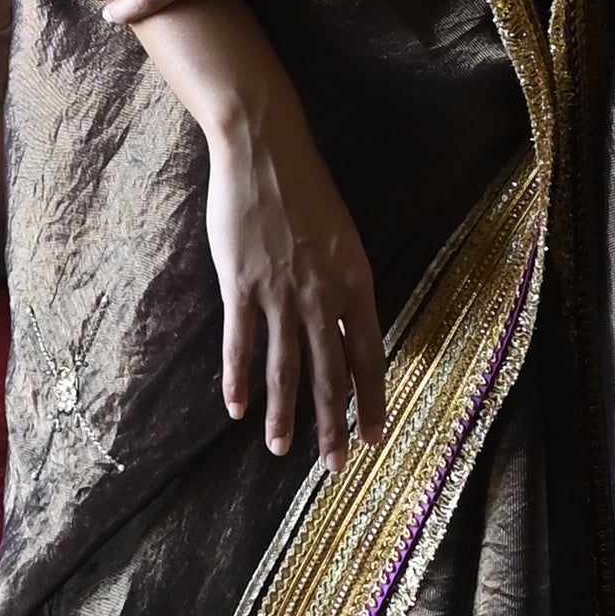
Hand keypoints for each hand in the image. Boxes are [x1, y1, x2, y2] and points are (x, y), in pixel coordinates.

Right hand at [203, 79, 385, 463]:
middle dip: (335, 424)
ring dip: (286, 415)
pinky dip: (239, 379)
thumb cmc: (305, 189)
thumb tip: (350, 327)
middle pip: (332, 373)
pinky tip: (237, 409)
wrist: (264, 150)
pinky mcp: (241, 285)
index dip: (373, 399)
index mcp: (355, 281)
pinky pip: (242, 343)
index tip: (377, 436)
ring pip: (286, 368)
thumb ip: (345, 284)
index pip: (370, 355)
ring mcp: (280, 293)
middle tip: (336, 464)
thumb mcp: (342, 238)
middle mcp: (323, 295)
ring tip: (284, 451)